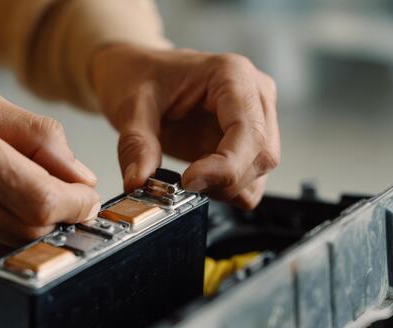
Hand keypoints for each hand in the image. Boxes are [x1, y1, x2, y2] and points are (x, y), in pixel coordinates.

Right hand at [0, 72, 99, 277]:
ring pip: (6, 251)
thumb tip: (82, 179)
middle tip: (62, 200)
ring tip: (16, 201)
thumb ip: (41, 139)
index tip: (86, 198)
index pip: (41, 200)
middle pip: (29, 232)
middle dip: (59, 219)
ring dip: (26, 231)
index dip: (76, 205)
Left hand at [91, 44, 279, 209]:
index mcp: (231, 74)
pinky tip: (196, 178)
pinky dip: (224, 189)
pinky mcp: (246, 142)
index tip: (188, 183)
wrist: (136, 73)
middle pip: (263, 155)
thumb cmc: (138, 76)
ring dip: (224, 189)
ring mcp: (256, 118)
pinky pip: (249, 179)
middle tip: (180, 187)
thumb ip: (136, 144)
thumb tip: (139, 182)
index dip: (225, 167)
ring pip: (259, 172)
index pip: (249, 131)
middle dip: (223, 182)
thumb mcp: (129, 106)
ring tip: (184, 180)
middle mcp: (253, 94)